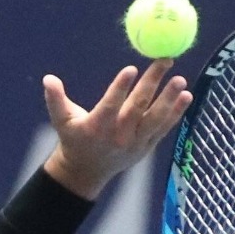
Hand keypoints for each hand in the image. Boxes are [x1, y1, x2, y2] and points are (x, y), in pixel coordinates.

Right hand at [40, 63, 191, 199]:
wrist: (87, 172)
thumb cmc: (74, 139)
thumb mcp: (61, 121)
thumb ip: (56, 100)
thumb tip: (48, 78)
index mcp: (97, 128)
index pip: (110, 106)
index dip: (120, 88)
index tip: (131, 69)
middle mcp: (118, 137)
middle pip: (138, 108)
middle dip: (152, 83)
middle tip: (165, 61)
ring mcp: (135, 144)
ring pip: (155, 120)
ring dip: (169, 100)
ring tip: (181, 81)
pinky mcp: (146, 147)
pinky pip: (163, 128)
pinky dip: (176, 114)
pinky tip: (186, 96)